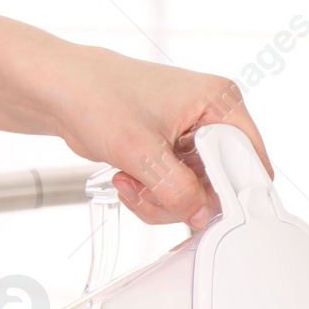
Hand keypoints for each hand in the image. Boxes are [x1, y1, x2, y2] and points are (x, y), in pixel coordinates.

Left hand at [0, 0, 271, 229]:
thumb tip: (202, 217)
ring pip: (197, 197)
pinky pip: (176, 195)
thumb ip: (178, 189)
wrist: (58, 92)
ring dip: (162, 202)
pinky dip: (152, 199)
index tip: (204, 212)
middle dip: (183, 199)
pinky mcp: (173, 157)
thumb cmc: (95, 96)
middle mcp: (212, 119)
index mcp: (220, 102)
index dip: (232, 193)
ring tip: (132, 180)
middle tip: (151, 192)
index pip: (250, 160)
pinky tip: (128, 179)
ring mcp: (192, 140)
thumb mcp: (140, 150)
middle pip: (222, 186)